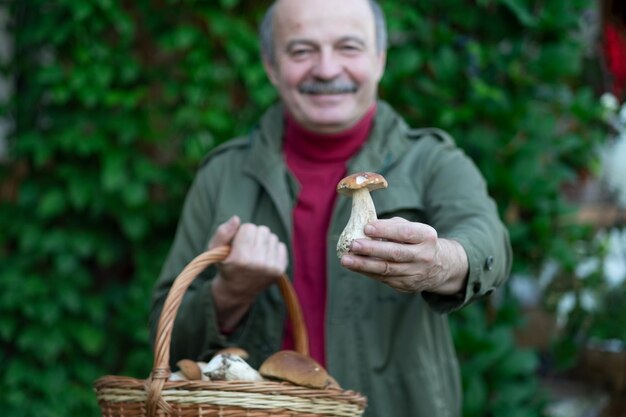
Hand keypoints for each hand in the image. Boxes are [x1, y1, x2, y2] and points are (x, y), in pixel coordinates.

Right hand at [209, 216, 287, 330]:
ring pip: (272, 236)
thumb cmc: (225, 266)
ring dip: (263, 242)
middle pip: (262, 230)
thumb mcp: (214, 250)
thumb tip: (236, 218)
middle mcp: (258, 264)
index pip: (248, 227)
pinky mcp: (280, 270)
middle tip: (246, 248)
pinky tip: (264, 257)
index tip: (237, 243)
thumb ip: (222, 232)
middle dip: (253, 235)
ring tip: (254, 253)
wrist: (237, 291)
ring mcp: (271, 268)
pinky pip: (281, 246)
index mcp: (241, 258)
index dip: (241, 233)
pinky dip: (273, 249)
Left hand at [339, 217, 467, 294]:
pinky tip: (354, 266)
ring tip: (346, 259)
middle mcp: (424, 256)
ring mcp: (416, 273)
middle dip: (372, 249)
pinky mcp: (407, 286)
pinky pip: (384, 278)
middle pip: (395, 253)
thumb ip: (393, 226)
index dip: (385, 230)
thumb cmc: (418, 241)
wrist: (440, 266)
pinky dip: (367, 272)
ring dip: (364, 265)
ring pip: (387, 269)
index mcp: (426, 237)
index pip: (405, 233)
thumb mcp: (413, 228)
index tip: (367, 227)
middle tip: (353, 245)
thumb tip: (367, 226)